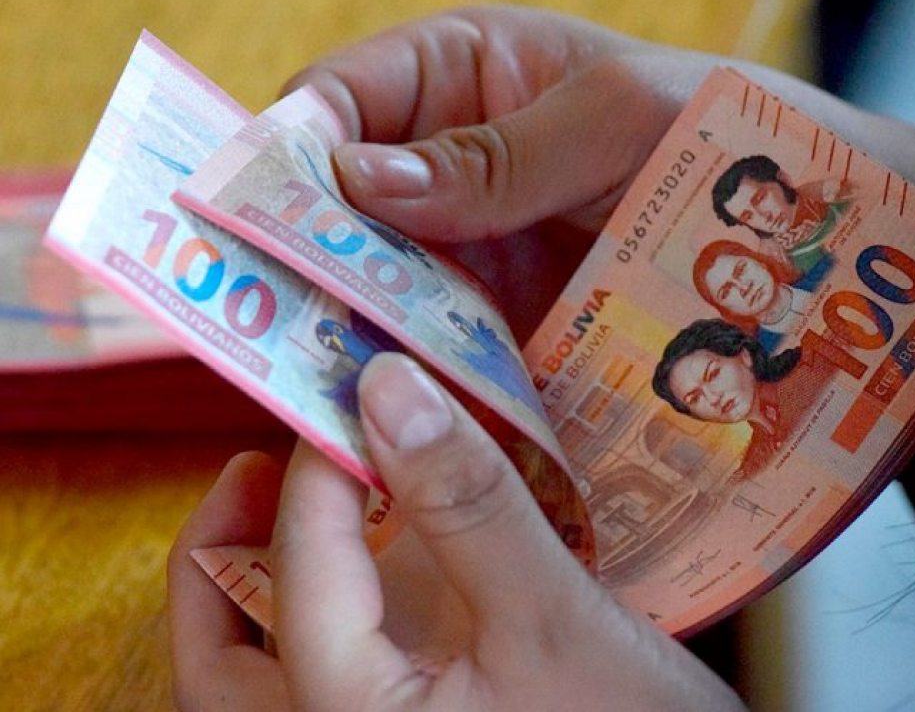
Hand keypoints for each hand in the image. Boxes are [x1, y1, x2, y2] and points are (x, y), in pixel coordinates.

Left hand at [168, 353, 745, 710]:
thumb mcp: (551, 616)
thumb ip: (467, 504)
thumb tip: (390, 386)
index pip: (299, 579)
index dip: (317, 473)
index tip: (355, 395)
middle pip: (218, 662)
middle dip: (219, 553)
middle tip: (254, 463)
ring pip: (258, 672)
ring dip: (256, 579)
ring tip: (295, 493)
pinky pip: (329, 662)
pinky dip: (325, 596)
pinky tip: (373, 539)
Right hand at [284, 4, 914, 339]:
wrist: (815, 231)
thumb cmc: (727, 134)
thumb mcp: (620, 116)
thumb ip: (498, 152)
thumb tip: (362, 181)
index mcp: (466, 74)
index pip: (342, 97)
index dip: (288, 148)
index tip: (253, 211)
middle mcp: (451, 162)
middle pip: (339, 202)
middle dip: (300, 253)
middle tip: (265, 316)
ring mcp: (472, 247)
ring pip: (375, 280)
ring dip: (346, 323)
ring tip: (313, 377)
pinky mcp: (501, 319)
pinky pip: (434, 341)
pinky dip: (409, 371)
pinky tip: (391, 406)